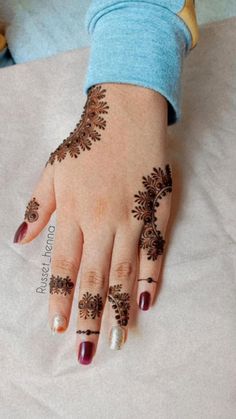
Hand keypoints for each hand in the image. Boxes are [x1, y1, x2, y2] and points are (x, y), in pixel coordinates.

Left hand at [13, 83, 171, 364]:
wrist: (126, 114)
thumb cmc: (87, 142)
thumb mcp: (53, 169)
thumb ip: (38, 206)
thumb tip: (18, 239)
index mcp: (74, 211)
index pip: (63, 266)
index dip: (58, 299)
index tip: (57, 327)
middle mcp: (103, 220)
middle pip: (94, 278)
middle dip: (90, 318)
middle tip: (88, 353)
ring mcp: (133, 218)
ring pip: (126, 271)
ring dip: (121, 308)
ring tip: (119, 340)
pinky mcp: (157, 212)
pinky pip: (155, 251)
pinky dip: (152, 277)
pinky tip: (148, 301)